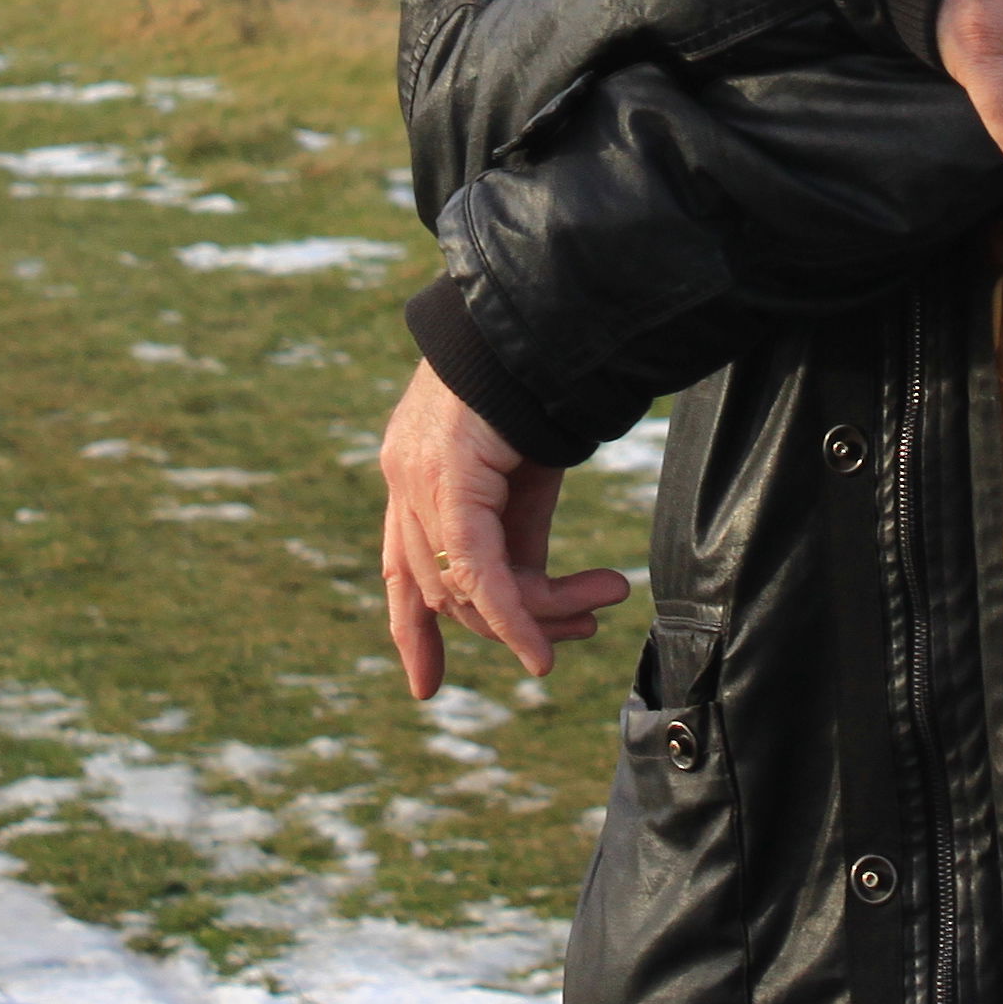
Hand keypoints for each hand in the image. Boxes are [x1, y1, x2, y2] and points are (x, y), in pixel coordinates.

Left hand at [377, 358, 634, 698]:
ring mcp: (415, 480)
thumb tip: (526, 601)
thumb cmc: (537, 383)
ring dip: (537, 612)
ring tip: (603, 600)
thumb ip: (517, 537)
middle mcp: (402, 480)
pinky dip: (516, 617)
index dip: (412, 631)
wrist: (540, 318)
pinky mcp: (448, 481)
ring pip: (464, 590)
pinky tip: (543, 651)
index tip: (426, 685)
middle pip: (444, 591)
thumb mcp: (526, 474)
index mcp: (412, 472)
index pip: (400, 568)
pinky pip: (477, 575)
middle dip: (515, 622)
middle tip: (586, 624)